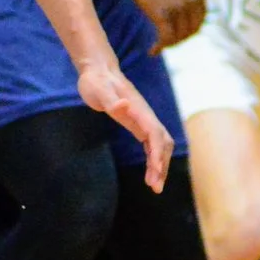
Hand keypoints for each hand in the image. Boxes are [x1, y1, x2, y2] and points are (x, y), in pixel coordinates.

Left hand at [75, 62, 169, 190]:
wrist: (99, 71)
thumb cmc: (97, 81)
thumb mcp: (99, 89)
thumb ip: (111, 99)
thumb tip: (124, 106)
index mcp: (139, 110)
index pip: (154, 134)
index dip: (157, 153)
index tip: (156, 171)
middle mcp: (145, 116)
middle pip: (162, 143)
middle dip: (162, 165)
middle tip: (156, 187)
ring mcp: (143, 120)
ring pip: (159, 145)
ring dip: (160, 165)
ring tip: (155, 186)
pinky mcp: (138, 124)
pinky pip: (151, 144)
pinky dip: (154, 159)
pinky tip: (151, 172)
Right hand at [123, 0, 204, 48]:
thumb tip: (179, 7)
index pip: (201, 19)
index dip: (191, 30)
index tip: (179, 34)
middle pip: (191, 30)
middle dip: (180, 39)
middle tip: (167, 42)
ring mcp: (177, 6)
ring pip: (178, 36)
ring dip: (168, 45)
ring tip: (157, 47)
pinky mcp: (161, 13)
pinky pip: (165, 37)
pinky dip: (159, 47)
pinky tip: (152, 51)